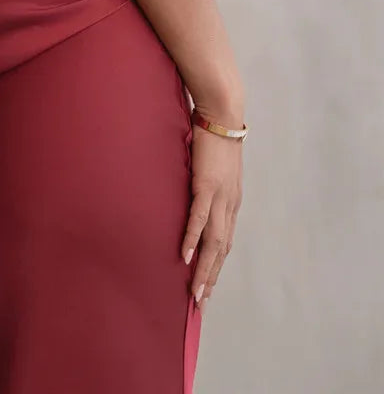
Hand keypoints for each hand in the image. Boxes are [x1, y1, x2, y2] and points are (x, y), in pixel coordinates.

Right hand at [181, 119, 242, 309]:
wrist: (222, 113)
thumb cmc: (215, 135)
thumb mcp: (215, 167)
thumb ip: (208, 184)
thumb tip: (196, 195)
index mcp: (231, 201)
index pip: (225, 242)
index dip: (216, 266)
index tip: (207, 287)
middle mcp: (230, 204)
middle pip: (221, 249)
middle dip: (210, 277)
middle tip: (201, 302)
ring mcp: (220, 196)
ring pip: (213, 241)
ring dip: (204, 269)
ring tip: (194, 291)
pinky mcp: (207, 184)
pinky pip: (198, 218)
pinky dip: (192, 239)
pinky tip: (184, 256)